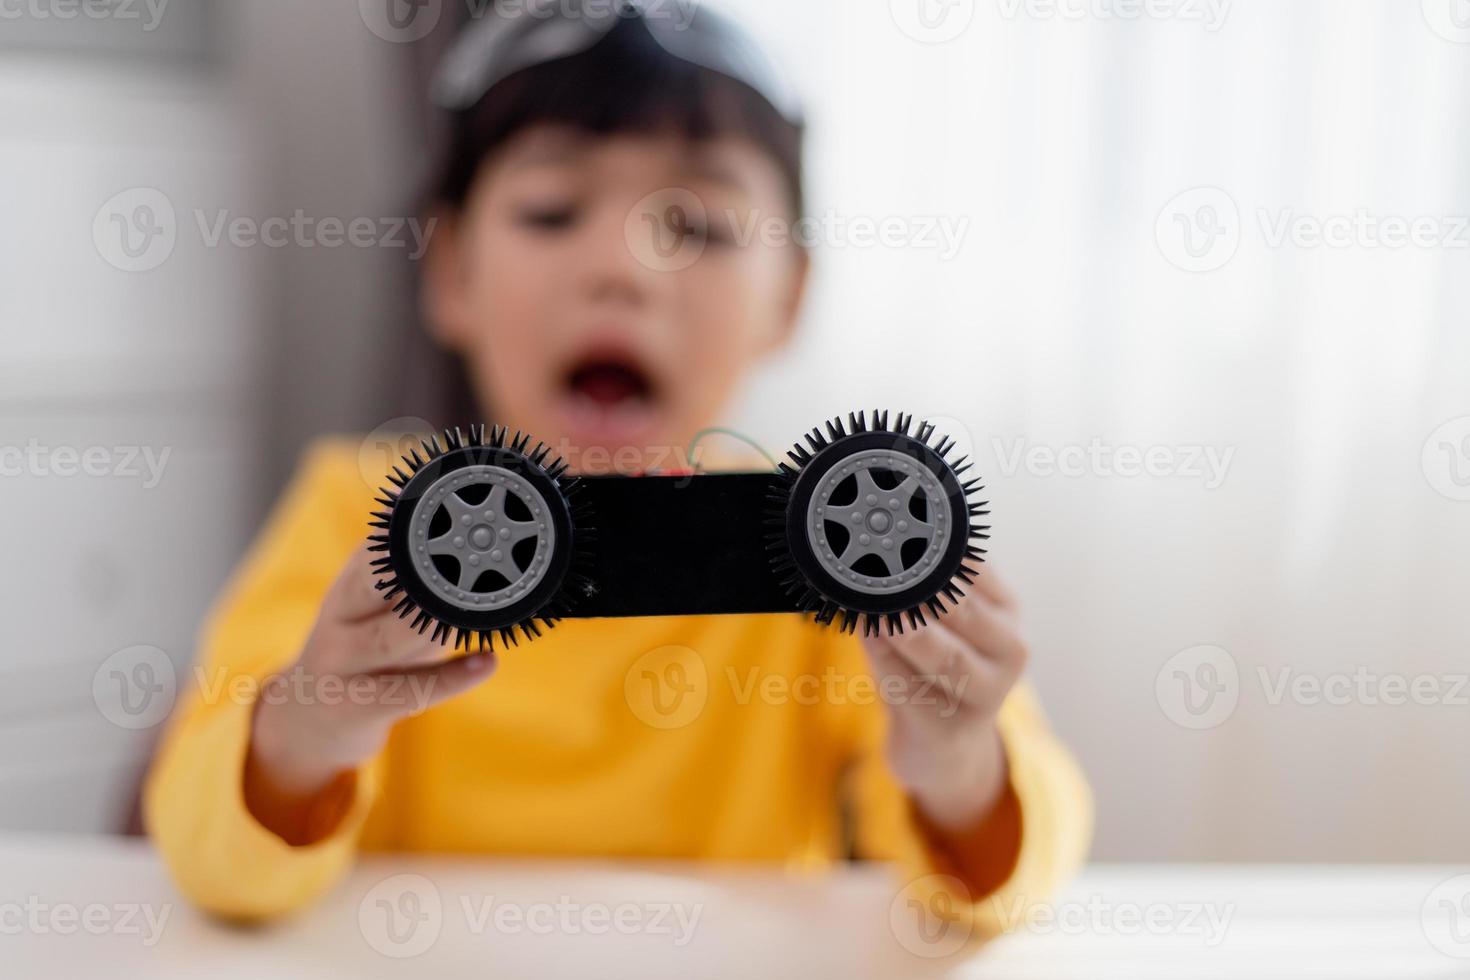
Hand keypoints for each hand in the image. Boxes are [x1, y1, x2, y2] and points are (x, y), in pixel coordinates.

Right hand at [245, 546, 497, 832]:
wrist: (311, 718)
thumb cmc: (366, 649)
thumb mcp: (379, 608)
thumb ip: (415, 579)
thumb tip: (477, 544)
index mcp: (349, 585)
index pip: (374, 550)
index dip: (410, 533)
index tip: (450, 515)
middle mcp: (338, 619)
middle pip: (371, 587)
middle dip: (414, 572)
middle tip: (467, 558)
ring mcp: (344, 665)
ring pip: (390, 640)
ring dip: (435, 624)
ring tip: (478, 614)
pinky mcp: (359, 706)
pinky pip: (410, 689)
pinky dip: (453, 677)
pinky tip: (487, 662)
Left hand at [860, 570, 1027, 829]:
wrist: (944, 742)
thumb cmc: (933, 663)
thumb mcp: (942, 621)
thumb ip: (925, 586)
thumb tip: (881, 544)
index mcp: (1007, 611)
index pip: (976, 571)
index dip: (938, 553)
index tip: (899, 534)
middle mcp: (1010, 650)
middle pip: (964, 613)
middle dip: (921, 591)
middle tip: (880, 569)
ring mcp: (987, 694)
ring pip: (945, 657)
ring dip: (905, 629)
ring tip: (874, 608)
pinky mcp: (952, 728)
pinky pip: (914, 690)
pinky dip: (885, 661)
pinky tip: (866, 637)